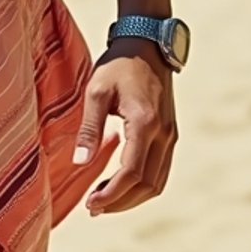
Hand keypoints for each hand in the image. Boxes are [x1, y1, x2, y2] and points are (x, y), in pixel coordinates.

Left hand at [74, 37, 177, 214]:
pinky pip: (161, 170)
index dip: (111, 194)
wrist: (147, 43)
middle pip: (147, 185)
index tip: (91, 204)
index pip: (131, 173)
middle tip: (93, 208)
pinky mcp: (170, 133)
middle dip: (120, 202)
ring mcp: (170, 135)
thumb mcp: (96, 90)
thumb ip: (89, 127)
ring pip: (157, 182)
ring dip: (132, 197)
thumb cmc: (118, 64)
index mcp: (144, 123)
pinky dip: (142, 185)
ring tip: (104, 200)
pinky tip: (121, 184)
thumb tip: (80, 162)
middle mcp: (164, 134)